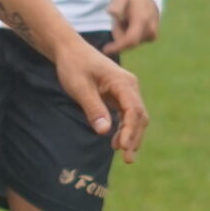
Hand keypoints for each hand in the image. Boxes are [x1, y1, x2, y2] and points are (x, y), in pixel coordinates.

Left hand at [56, 39, 147, 159]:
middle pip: (139, 116)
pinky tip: (116, 142)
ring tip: (124, 155)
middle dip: (134, 137)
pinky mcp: (120, 95)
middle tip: (128, 159)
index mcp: (123, 82)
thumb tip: (104, 131)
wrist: (70, 51)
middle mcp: (130, 86)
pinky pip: (127, 114)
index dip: (129, 130)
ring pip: (136, 117)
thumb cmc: (74, 66)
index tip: (122, 147)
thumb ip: (93, 108)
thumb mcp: (79, 87)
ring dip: (131, 135)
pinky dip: (125, 128)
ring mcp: (126, 91)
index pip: (133, 110)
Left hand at [105, 0, 160, 54]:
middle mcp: (150, 29)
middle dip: (119, 35)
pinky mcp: (153, 36)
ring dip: (124, 34)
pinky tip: (130, 24)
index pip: (130, 40)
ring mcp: (153, 33)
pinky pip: (137, 41)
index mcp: (142, 20)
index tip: (105, 50)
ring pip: (132, 42)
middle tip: (118, 21)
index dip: (117, 47)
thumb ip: (117, 4)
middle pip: (129, 43)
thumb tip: (111, 12)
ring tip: (125, 20)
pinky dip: (130, 35)